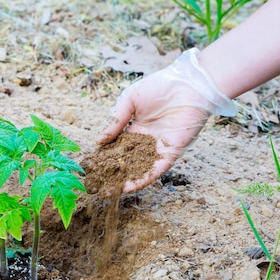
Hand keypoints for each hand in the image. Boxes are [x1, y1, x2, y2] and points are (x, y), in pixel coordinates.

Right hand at [99, 49, 235, 192]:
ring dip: (124, 181)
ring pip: (138, 169)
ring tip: (109, 192)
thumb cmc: (160, 87)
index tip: (89, 167)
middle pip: (124, 161)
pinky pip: (154, 170)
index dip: (102, 156)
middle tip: (96, 186)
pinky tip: (129, 188)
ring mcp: (156, 149)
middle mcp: (143, 141)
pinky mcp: (170, 154)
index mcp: (132, 128)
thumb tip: (99, 141)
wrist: (190, 86)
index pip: (114, 146)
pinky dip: (142, 179)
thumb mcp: (130, 99)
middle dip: (111, 174)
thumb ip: (115, 120)